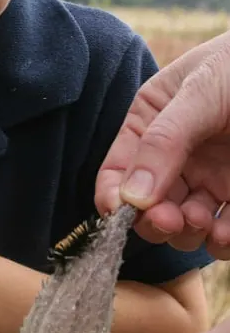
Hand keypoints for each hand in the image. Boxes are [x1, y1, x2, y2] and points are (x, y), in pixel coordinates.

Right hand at [95, 30, 229, 258]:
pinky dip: (220, 240)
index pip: (117, 169)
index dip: (113, 196)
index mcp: (148, 125)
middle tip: (168, 220)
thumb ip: (164, 140)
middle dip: (153, 219)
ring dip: (186, 233)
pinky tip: (224, 234)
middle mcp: (173, 157)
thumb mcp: (198, 91)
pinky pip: (223, 229)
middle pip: (147, 204)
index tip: (119, 214)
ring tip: (203, 221)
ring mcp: (207, 176)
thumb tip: (131, 197)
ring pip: (182, 223)